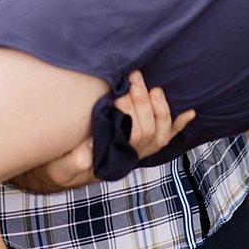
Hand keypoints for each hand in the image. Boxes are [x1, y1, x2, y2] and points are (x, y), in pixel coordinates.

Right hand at [10, 71, 192, 193]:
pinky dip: (179, 124)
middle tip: (134, 78)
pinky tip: (190, 112)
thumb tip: (91, 145)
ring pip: (160, 132)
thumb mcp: (61, 165)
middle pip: (149, 130)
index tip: (120, 92)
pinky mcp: (139, 143)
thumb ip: (76, 159)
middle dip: (143, 102)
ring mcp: (137, 149)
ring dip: (160, 108)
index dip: (131, 112)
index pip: (134, 136)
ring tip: (152, 86)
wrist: (62, 171)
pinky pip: (166, 136)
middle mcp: (130, 155)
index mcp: (113, 158)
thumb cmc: (59, 164)